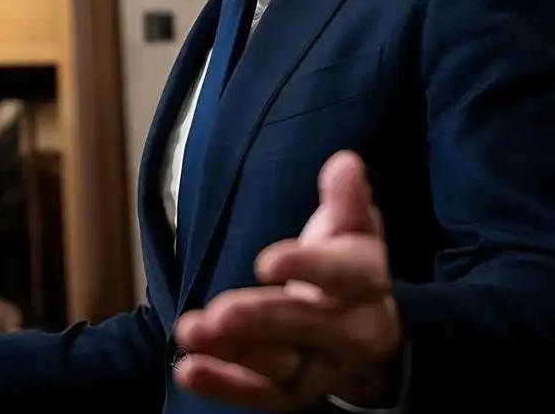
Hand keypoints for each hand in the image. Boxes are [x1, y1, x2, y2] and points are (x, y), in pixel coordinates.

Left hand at [174, 151, 401, 410]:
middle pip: (307, 326)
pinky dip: (223, 385)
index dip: (307, 267)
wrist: (363, 326)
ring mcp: (321, 367)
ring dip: (233, 353)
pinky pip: (260, 394)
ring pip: (280, 366)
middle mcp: (351, 332)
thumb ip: (346, 198)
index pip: (345, 277)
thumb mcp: (352, 226)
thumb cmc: (347, 263)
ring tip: (190, 331)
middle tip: (218, 313)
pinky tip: (187, 369)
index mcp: (368, 283)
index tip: (266, 261)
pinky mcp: (293, 391)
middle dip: (261, 320)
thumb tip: (345, 163)